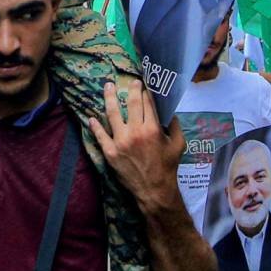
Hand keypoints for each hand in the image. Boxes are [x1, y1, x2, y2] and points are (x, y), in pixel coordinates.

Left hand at [88, 79, 183, 208]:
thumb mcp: (179, 145)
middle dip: (131, 88)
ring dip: (109, 97)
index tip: (143, 83)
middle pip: (131, 103)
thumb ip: (175, 126)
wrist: (154, 190)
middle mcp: (135, 131)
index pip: (148, 103)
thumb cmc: (167, 167)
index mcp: (153, 128)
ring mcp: (120, 141)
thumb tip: (170, 111)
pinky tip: (92, 118)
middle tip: (130, 81)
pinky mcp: (110, 151)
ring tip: (108, 86)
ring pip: (112, 113)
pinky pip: (100, 135)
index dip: (146, 91)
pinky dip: (95, 126)